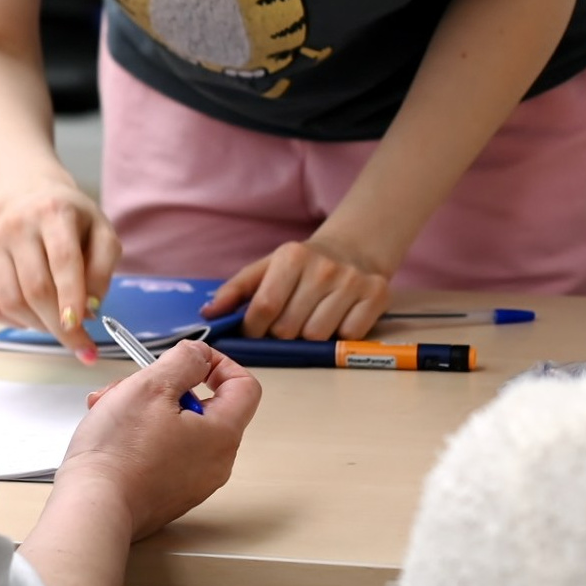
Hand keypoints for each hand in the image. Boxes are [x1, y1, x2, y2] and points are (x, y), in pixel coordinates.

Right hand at [0, 180, 119, 359]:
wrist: (31, 198)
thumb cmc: (73, 224)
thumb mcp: (102, 234)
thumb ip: (103, 270)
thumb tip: (89, 309)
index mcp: (55, 212)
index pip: (63, 260)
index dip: (71, 297)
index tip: (79, 328)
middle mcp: (19, 223)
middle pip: (36, 288)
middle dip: (59, 325)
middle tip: (80, 344)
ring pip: (11, 302)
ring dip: (38, 325)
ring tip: (56, 322)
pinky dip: (14, 322)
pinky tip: (31, 314)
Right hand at [59, 341, 259, 539]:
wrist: (93, 508)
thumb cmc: (120, 452)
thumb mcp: (151, 385)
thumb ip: (183, 361)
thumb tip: (197, 355)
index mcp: (222, 434)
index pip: (244, 386)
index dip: (218, 364)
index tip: (188, 360)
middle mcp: (216, 463)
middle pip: (204, 406)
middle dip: (165, 387)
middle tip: (132, 386)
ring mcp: (193, 483)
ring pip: (179, 428)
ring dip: (147, 410)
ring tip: (110, 409)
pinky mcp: (170, 495)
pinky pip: (166, 453)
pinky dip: (143, 437)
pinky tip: (111, 435)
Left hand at [210, 233, 391, 339]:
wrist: (354, 249)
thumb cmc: (302, 266)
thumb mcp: (267, 268)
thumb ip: (235, 290)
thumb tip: (209, 315)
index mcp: (291, 256)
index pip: (264, 307)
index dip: (253, 329)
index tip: (253, 333)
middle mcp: (324, 267)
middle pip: (289, 328)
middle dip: (280, 334)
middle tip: (285, 325)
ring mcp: (352, 281)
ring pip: (317, 336)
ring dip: (308, 337)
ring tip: (309, 321)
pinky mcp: (376, 295)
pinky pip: (348, 336)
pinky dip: (339, 336)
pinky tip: (336, 319)